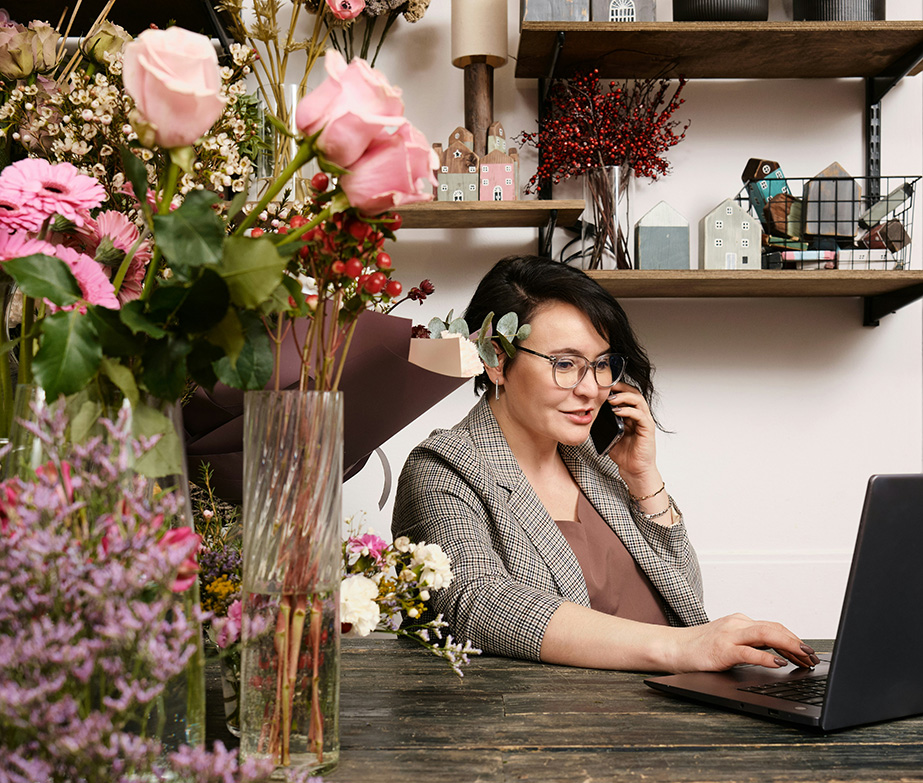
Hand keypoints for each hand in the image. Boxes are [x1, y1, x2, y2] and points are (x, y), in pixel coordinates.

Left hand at [605, 381, 658, 485]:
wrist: (634, 470)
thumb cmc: (624, 454)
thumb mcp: (609, 434)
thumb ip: (604, 423)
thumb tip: (589, 413)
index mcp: (631, 415)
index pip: (627, 394)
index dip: (617, 388)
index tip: (603, 385)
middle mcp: (640, 416)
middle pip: (634, 393)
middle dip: (621, 387)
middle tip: (607, 387)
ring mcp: (645, 421)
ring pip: (638, 400)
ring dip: (624, 397)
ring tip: (611, 399)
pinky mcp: (647, 429)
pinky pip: (639, 415)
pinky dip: (628, 410)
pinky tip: (617, 411)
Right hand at [669, 613, 820, 672]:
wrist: (674, 648)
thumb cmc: (701, 649)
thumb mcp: (729, 642)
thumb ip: (750, 644)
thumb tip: (778, 655)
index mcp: (740, 622)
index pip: (774, 627)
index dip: (795, 639)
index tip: (808, 653)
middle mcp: (737, 624)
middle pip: (774, 628)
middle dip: (797, 642)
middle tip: (813, 657)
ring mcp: (729, 635)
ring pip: (766, 635)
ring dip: (789, 646)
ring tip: (805, 657)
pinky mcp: (722, 649)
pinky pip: (749, 652)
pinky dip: (766, 658)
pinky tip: (779, 664)